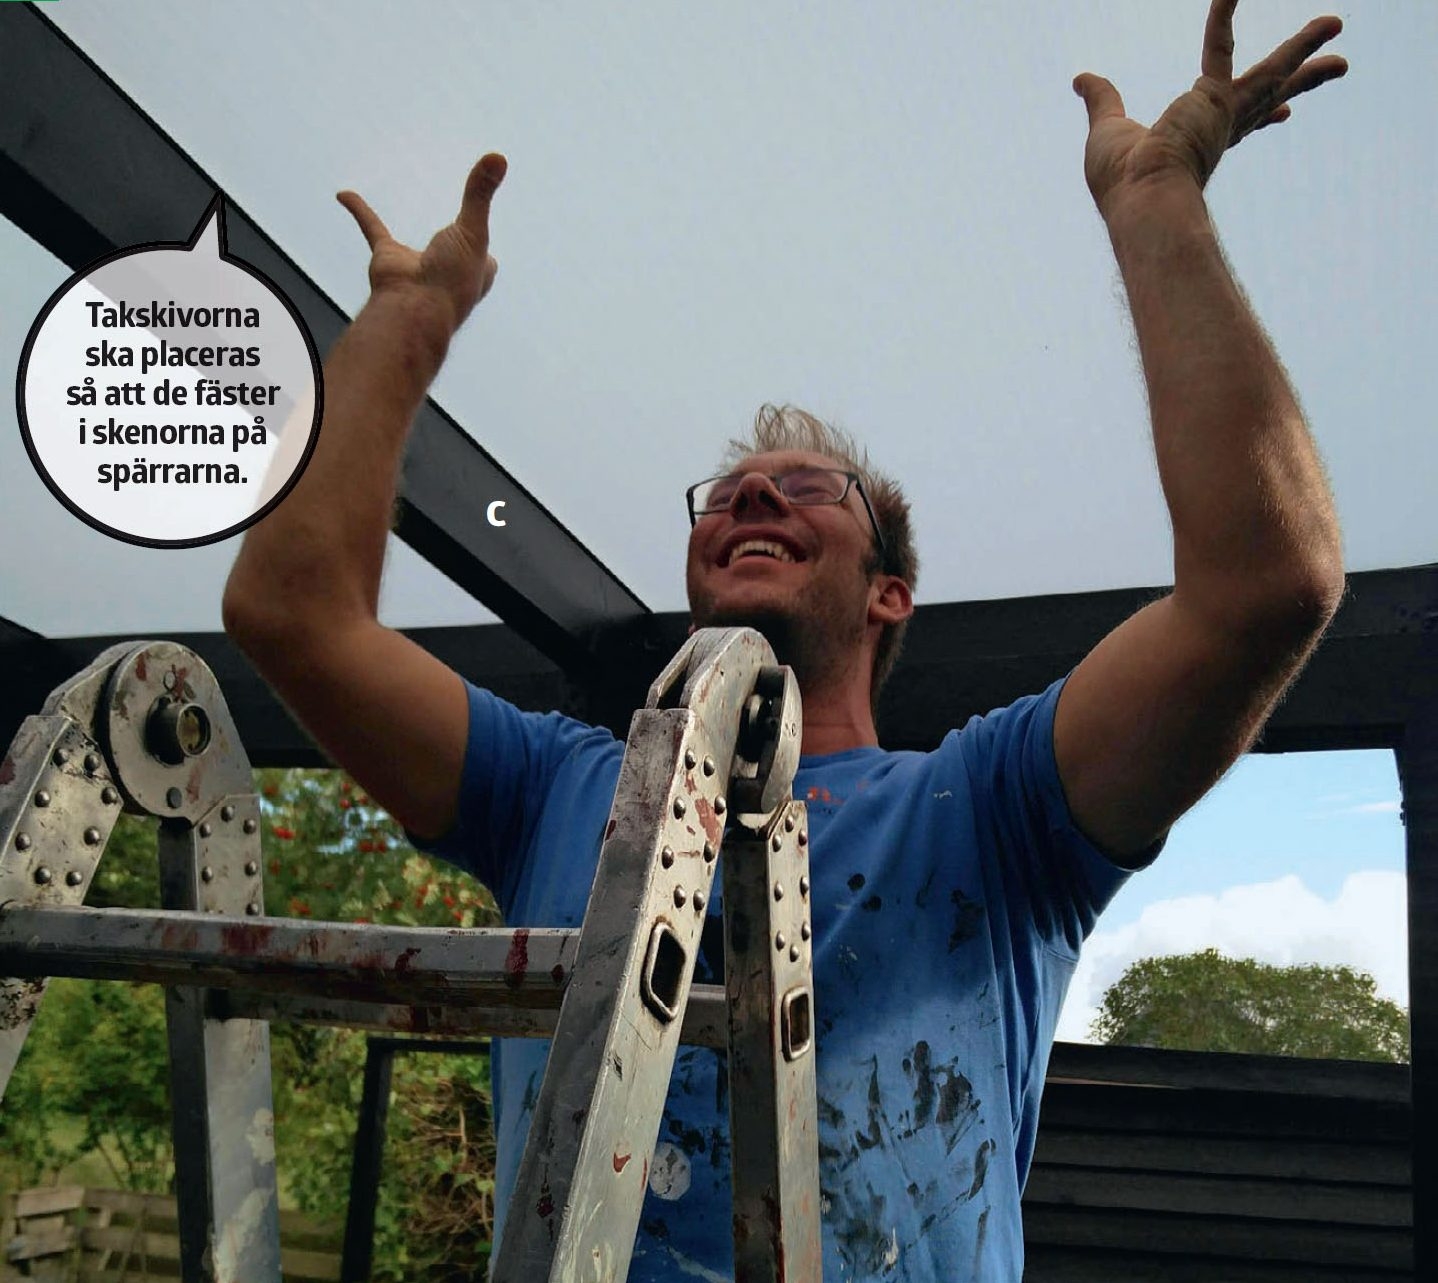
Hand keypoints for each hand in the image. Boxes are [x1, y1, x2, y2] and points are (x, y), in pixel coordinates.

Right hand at [337, 153, 506, 331]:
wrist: (415, 309)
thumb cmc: (452, 279)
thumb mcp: (474, 229)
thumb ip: (480, 193)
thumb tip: (499, 157)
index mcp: (474, 271)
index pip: (484, 257)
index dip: (484, 250)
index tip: (483, 237)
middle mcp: (446, 271)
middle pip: (449, 253)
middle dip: (451, 251)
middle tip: (453, 240)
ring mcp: (416, 265)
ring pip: (408, 244)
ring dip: (405, 246)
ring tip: (411, 248)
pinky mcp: (387, 258)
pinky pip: (372, 228)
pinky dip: (359, 210)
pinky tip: (344, 195)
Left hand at [1073, 1, 1345, 218]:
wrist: (1140, 200)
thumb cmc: (1121, 181)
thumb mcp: (1106, 130)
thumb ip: (1102, 100)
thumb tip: (1081, 79)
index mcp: (1200, 145)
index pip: (1240, 127)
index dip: (1265, 117)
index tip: (1286, 114)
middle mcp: (1219, 132)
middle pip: (1270, 100)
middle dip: (1304, 82)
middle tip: (1338, 65)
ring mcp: (1223, 116)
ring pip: (1272, 73)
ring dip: (1305, 46)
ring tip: (1336, 24)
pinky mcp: (1216, 100)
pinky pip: (1219, 45)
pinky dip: (1221, 17)